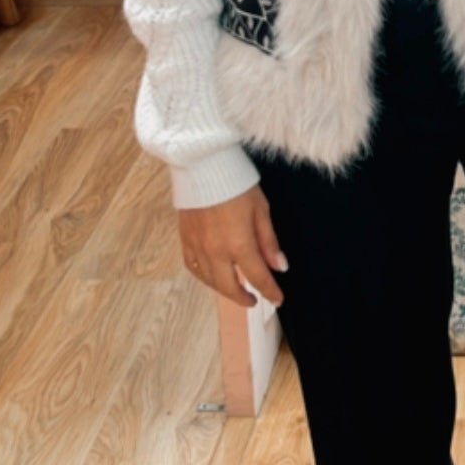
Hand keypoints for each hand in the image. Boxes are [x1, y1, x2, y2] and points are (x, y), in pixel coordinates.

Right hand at [179, 184, 285, 309]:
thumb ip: (269, 242)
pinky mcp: (185, 239)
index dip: (270, 291)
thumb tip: (280, 266)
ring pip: (210, 281)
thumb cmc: (236, 183)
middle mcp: (216, 251)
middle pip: (230, 287)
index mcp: (239, 244)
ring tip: (236, 289)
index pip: (258, 277)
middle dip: (244, 298)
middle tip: (254, 300)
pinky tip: (212, 276)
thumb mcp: (261, 210)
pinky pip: (193, 267)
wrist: (203, 164)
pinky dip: (204, 276)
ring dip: (224, 289)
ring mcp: (197, 246)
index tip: (278, 299)